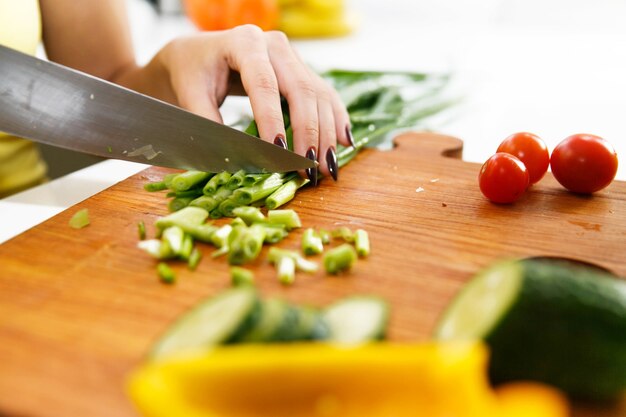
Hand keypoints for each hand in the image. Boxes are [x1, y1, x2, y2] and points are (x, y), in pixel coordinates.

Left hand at [150, 25, 351, 182]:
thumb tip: (230, 159)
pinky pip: (325, 97)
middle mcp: (275, 46)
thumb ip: (208, 124)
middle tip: (309, 168)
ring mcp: (292, 58)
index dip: (273, 119)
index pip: (264, 84)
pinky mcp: (302, 72)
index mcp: (245, 42)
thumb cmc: (193, 73)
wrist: (200, 55)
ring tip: (326, 168)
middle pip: (301, 89)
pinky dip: (336, 121)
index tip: (278, 152)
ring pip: (319, 95)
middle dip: (309, 133)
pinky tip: (344, 144)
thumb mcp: (191, 95)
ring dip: (326, 134)